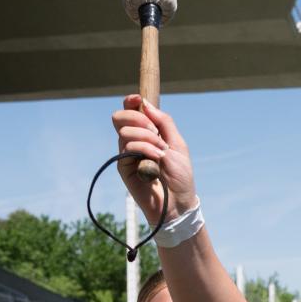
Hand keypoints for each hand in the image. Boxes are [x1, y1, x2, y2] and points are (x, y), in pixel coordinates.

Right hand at [110, 95, 198, 224]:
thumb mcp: (178, 144)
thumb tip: (146, 104)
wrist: (179, 203)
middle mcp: (134, 141)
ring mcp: (127, 154)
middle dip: (137, 118)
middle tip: (154, 132)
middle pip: (120, 117)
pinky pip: (127, 148)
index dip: (131, 101)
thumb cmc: (180, 176)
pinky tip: (156, 158)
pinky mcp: (123, 167)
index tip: (137, 98)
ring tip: (161, 151)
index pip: (131, 111)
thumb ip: (164, 123)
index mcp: (147, 133)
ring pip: (124, 131)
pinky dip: (144, 148)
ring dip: (145, 136)